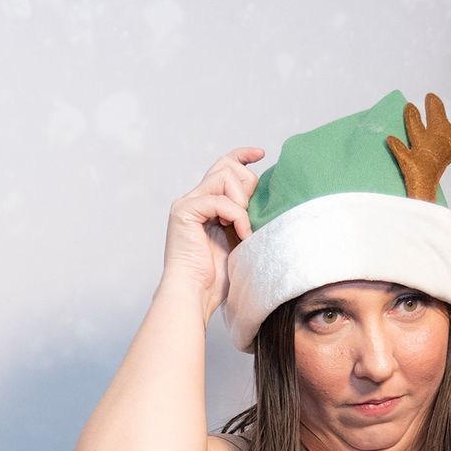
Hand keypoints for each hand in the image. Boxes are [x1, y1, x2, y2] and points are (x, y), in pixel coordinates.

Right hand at [158, 148, 264, 320]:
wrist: (195, 296)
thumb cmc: (216, 278)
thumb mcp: (240, 239)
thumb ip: (246, 216)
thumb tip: (266, 196)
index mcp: (205, 204)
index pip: (223, 167)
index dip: (242, 156)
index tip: (261, 154)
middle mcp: (193, 199)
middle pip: (226, 166)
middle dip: (247, 184)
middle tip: (251, 213)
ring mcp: (187, 204)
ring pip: (223, 176)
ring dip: (241, 201)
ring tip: (243, 228)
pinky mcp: (184, 212)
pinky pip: (219, 200)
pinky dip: (236, 216)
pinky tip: (241, 235)